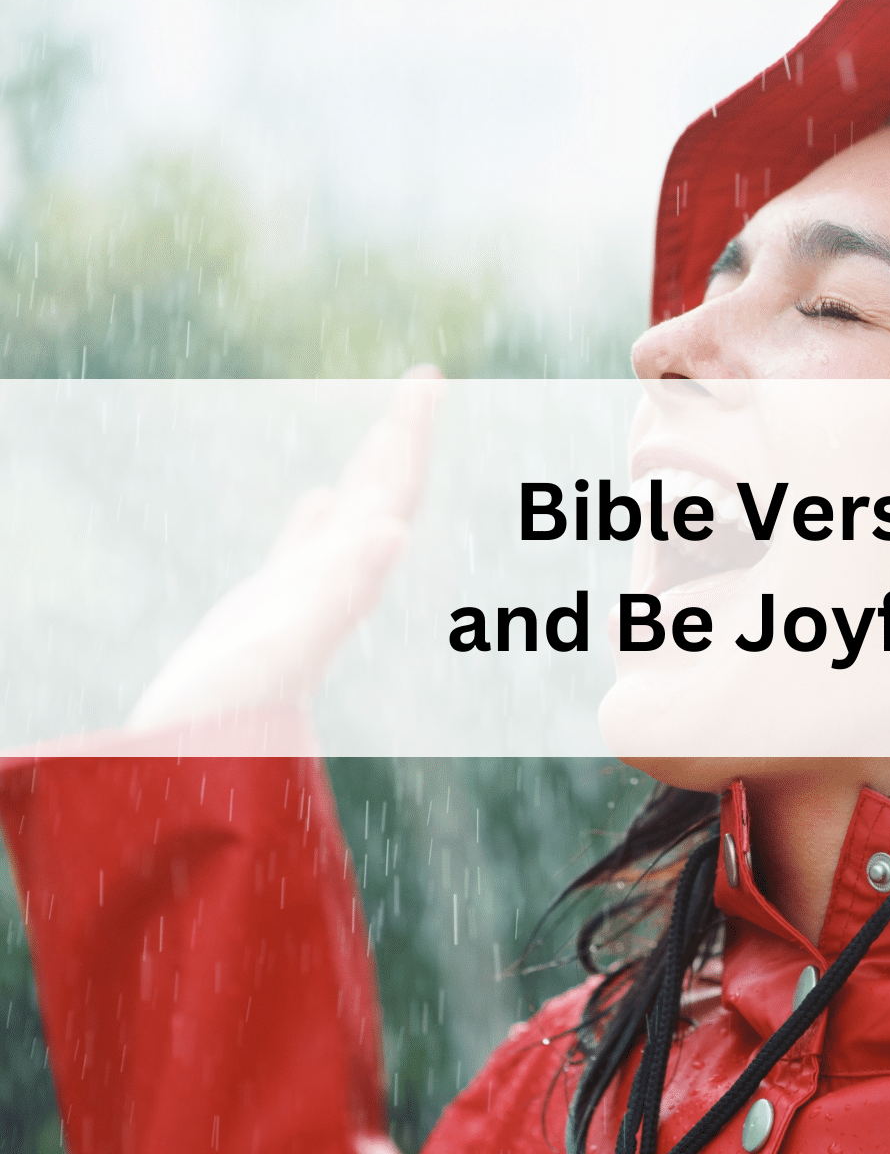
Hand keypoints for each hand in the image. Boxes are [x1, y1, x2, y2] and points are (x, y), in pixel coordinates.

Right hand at [125, 368, 441, 731]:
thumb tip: (394, 530)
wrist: (196, 775)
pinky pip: (300, 552)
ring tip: (387, 431)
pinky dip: (316, 519)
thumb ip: (342, 587)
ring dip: (368, 471)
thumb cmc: (231, 712)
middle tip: (426, 379)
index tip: (430, 380)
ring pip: (345, 518)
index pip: (392, 492)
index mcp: (343, 576)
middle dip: (402, 437)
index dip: (410, 436)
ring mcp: (299, 596)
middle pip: (380, 495)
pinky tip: (319, 501)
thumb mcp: (288, 639)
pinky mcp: (263, 614)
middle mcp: (332, 582)